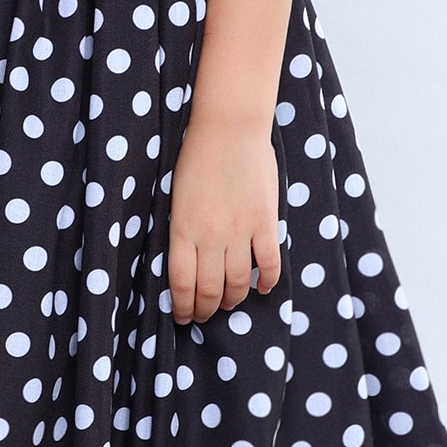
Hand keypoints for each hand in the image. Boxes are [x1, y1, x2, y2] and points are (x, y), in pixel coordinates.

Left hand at [166, 111, 281, 324]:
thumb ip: (182, 232)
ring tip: (230, 303)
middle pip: (210, 289)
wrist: (228, 130)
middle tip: (206, 315)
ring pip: (238, 282)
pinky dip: (268, 281)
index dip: (183, 307)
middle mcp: (209, 236)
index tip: (184, 316)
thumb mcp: (177, 199)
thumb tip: (187, 263)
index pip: (181, 283)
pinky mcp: (264, 222)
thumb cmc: (197, 159)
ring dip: (234, 299)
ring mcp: (239, 230)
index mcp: (182, 230)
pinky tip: (264, 288)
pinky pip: (269, 262)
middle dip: (206, 309)